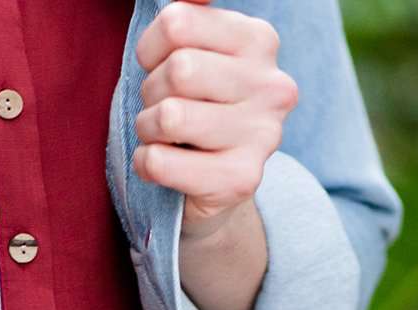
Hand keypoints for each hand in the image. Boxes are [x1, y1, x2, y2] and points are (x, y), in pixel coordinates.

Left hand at [132, 0, 297, 237]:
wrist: (218, 184)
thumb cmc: (196, 105)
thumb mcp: (195, 51)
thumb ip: (191, 17)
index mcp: (259, 40)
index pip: (177, 22)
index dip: (150, 49)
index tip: (158, 67)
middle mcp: (271, 86)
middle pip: (179, 70)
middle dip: (151, 91)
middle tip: (160, 107)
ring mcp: (263, 136)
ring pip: (170, 116)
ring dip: (147, 129)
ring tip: (162, 136)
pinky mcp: (242, 180)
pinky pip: (162, 162)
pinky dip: (146, 163)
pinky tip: (159, 163)